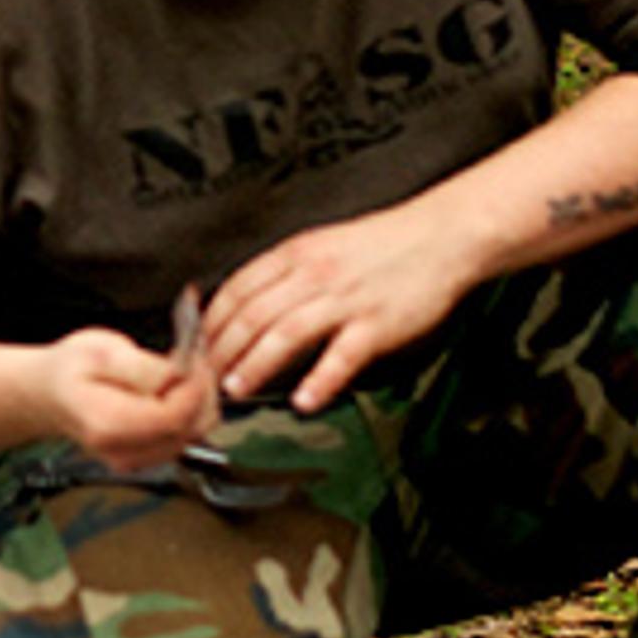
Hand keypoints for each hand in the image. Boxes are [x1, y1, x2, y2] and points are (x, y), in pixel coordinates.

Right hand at [35, 326, 220, 474]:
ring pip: (191, 436)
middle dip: (201, 394)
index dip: (195, 388)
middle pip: (188, 430)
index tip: (196, 361)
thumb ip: (141, 367)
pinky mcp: (144, 459)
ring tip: (183, 374)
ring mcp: (134, 460)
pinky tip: (174, 392)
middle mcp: (122, 451)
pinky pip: (182, 439)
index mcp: (108, 424)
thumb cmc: (69, 370)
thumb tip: (178, 375)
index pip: (173, 417)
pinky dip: (188, 414)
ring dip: (198, 404)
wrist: (49, 395)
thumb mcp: (100, 350)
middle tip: (195, 362)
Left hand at [197, 204, 481, 415]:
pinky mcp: (377, 324)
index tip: (197, 346)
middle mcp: (315, 274)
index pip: (237, 288)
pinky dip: (320, 380)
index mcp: (297, 253)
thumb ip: (285, 272)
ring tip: (237, 388)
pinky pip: (341, 356)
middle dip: (222, 349)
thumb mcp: (322, 244)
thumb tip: (246, 300)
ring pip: (286, 333)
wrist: (440, 236)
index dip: (211, 321)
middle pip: (252, 315)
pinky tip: (304, 401)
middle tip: (206, 377)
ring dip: (255, 364)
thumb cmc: (383, 244)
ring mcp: (345, 299)